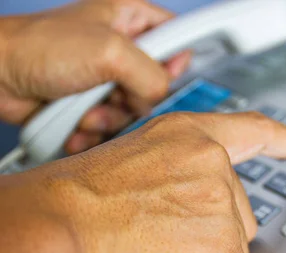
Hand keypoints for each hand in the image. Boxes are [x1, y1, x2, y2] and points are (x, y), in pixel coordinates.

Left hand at [0, 0, 189, 153]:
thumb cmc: (38, 48)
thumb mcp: (109, 52)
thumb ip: (151, 74)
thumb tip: (162, 95)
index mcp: (129, 18)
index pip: (177, 36)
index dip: (176, 60)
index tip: (164, 76)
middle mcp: (120, 48)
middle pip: (157, 83)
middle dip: (135, 98)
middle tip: (113, 93)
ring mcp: (106, 78)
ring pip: (134, 110)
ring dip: (111, 118)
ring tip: (85, 110)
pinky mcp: (91, 103)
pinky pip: (112, 125)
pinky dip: (95, 131)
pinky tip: (77, 124)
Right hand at [0, 112, 285, 252]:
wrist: (47, 236)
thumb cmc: (65, 207)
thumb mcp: (128, 167)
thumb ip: (173, 183)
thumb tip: (185, 226)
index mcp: (188, 138)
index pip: (256, 134)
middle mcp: (213, 169)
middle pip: (239, 220)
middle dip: (209, 243)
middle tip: (160, 251)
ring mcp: (222, 212)